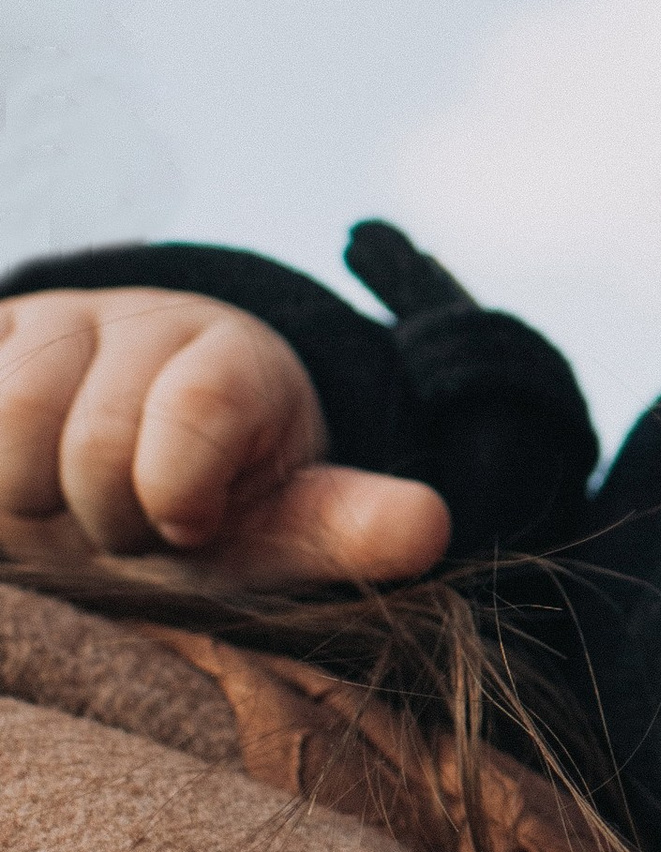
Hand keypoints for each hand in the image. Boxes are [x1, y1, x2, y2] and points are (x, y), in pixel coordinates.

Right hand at [0, 289, 450, 588]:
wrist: (99, 486)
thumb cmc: (202, 516)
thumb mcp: (274, 532)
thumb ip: (343, 528)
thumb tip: (427, 528)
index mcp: (233, 358)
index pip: (203, 405)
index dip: (180, 488)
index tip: (187, 525)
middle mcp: (143, 320)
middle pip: (96, 441)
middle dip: (107, 517)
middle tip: (127, 526)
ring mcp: (48, 324)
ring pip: (10, 422)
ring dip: (29, 498)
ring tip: (65, 505)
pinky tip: (14, 489)